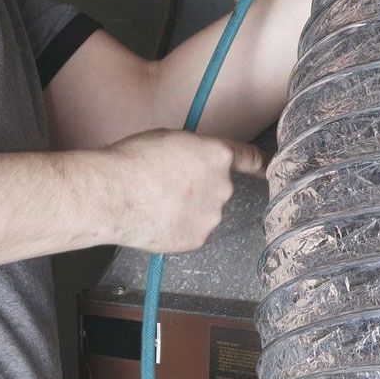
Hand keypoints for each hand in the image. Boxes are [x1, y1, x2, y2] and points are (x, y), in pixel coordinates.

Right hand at [98, 129, 267, 252]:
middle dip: (200, 188)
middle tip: (167, 186)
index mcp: (218, 156)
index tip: (267, 169)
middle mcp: (223, 187)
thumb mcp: (170, 139)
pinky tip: (157, 220)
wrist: (113, 194)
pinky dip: (177, 228)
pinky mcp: (197, 239)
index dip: (259, 164)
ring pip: (204, 212)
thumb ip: (194, 152)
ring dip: (187, 209)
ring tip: (155, 203)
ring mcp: (212, 216)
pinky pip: (191, 231)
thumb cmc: (133, 161)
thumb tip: (195, 161)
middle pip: (218, 188)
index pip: (250, 159)